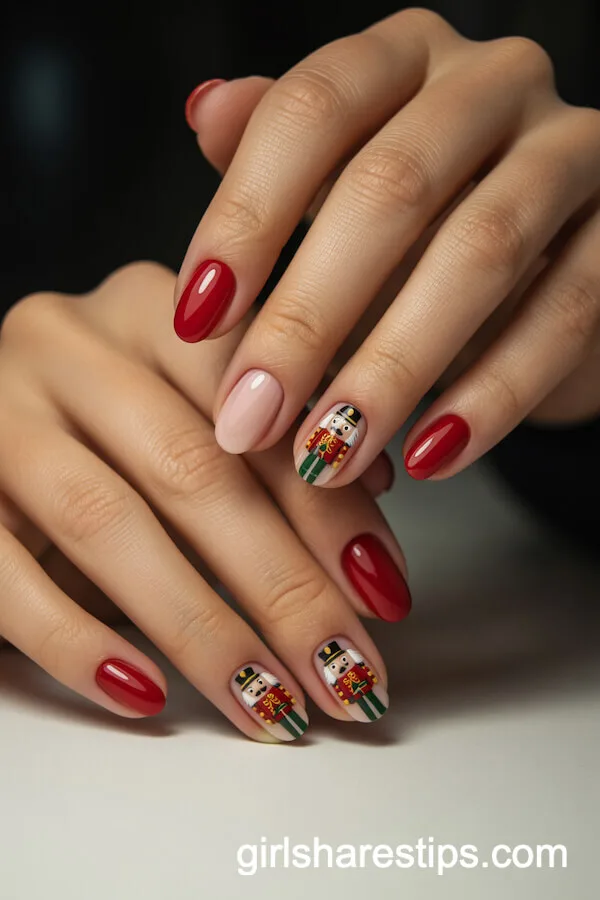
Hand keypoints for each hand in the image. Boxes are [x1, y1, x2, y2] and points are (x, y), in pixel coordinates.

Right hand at [0, 263, 409, 739]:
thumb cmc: (104, 423)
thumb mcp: (189, 408)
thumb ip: (270, 437)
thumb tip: (373, 485)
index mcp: (152, 312)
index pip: (260, 408)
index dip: (332, 507)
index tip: (383, 593)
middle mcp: (71, 345)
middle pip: (195, 471)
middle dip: (283, 587)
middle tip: (344, 673)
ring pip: (109, 522)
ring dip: (202, 627)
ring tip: (266, 702)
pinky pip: (6, 577)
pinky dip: (79, 643)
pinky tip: (144, 692)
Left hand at [176, 8, 599, 486]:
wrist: (545, 266)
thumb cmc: (421, 229)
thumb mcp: (339, 192)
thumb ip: (276, 157)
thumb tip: (204, 110)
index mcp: (404, 57)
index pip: (312, 110)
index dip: (245, 218)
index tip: (195, 323)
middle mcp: (493, 82)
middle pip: (391, 187)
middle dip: (308, 317)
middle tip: (251, 418)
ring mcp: (572, 151)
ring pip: (481, 251)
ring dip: (393, 368)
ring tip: (331, 455)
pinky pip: (562, 315)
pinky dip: (491, 394)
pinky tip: (430, 456)